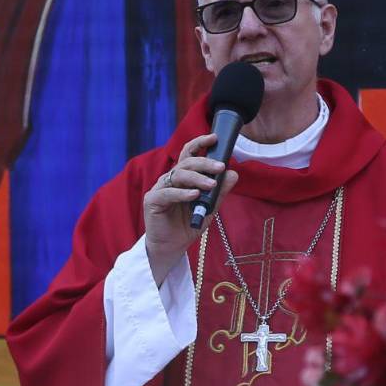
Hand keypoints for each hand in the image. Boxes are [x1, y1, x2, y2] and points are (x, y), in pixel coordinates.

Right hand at [143, 133, 238, 285]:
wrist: (172, 247)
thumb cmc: (189, 224)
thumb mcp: (210, 207)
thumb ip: (219, 191)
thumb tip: (233, 174)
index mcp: (183, 177)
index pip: (189, 154)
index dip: (200, 143)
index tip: (214, 137)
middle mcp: (170, 179)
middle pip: (186, 163)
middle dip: (205, 162)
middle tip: (220, 167)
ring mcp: (160, 188)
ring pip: (178, 175)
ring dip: (197, 178)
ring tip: (211, 184)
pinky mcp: (152, 201)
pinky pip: (168, 193)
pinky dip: (183, 193)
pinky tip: (195, 195)